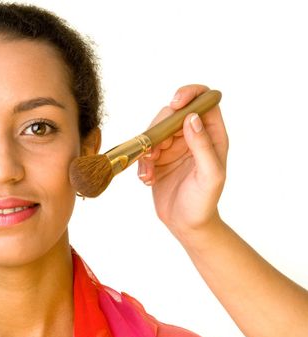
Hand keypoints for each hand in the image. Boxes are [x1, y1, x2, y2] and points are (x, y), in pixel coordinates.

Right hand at [137, 84, 228, 242]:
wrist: (186, 225)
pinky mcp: (157, 159)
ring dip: (146, 149)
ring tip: (149, 172)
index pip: (204, 101)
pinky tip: (147, 180)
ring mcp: (173, 147)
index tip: (174, 103)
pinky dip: (141, 163)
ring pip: (153, 131)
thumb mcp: (210, 175)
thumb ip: (203, 146)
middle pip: (171, 114)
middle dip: (158, 130)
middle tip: (154, 152)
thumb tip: (191, 118)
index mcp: (211, 135)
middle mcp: (192, 136)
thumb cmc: (203, 203)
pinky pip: (143, 150)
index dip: (189, 94)